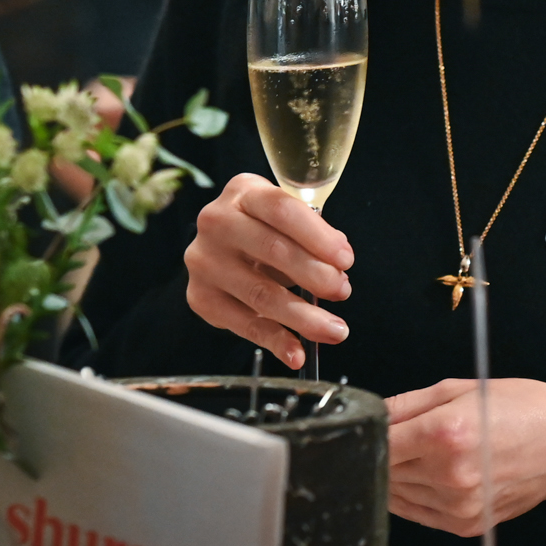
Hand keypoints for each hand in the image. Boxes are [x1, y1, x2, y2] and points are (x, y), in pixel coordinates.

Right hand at [183, 173, 352, 368]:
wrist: (222, 245)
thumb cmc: (266, 227)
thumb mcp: (288, 218)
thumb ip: (314, 234)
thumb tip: (338, 265)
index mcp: (243, 192)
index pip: (282, 210)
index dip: (317, 236)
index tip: (346, 260)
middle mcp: (216, 223)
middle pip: (273, 251)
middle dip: (315, 275)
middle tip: (343, 291)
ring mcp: (204, 261)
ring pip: (260, 293)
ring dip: (302, 317)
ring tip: (334, 330)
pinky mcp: (200, 297)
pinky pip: (243, 323)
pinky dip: (274, 340)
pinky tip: (296, 353)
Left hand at [385, 378, 545, 534]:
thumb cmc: (524, 407)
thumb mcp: (462, 388)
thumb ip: (410, 403)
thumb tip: (373, 413)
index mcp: (447, 433)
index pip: (380, 442)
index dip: (373, 432)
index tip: (375, 424)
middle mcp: (449, 475)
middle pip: (386, 470)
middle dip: (387, 451)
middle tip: (409, 433)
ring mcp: (457, 505)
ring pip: (397, 495)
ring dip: (400, 474)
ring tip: (427, 452)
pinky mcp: (464, 524)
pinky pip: (418, 513)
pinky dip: (416, 494)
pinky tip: (435, 473)